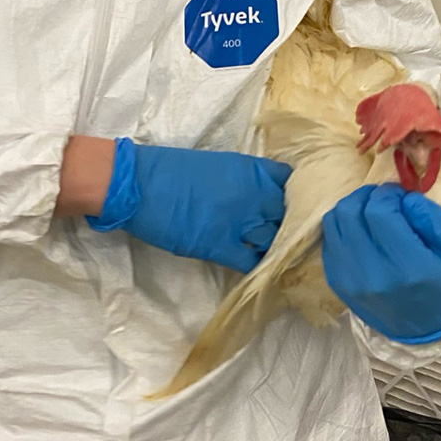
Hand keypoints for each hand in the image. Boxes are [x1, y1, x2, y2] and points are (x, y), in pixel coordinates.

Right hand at [87, 138, 290, 272]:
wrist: (138, 184)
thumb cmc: (170, 171)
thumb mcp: (216, 167)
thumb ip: (242, 182)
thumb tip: (257, 198)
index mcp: (250, 170)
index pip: (293, 183)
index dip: (301, 197)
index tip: (302, 208)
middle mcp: (253, 193)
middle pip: (291, 214)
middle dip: (296, 227)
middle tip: (297, 240)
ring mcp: (240, 221)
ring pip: (277, 240)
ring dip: (280, 250)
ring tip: (283, 260)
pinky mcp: (221, 246)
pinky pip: (253, 262)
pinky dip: (261, 269)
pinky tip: (263, 273)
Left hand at [322, 184, 440, 343]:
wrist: (429, 330)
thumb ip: (436, 219)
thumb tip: (404, 199)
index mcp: (409, 267)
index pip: (379, 212)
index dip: (387, 194)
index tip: (398, 196)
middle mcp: (374, 275)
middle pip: (350, 213)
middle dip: (367, 197)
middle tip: (384, 200)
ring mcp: (351, 281)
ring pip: (334, 222)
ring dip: (352, 209)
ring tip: (371, 212)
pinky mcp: (338, 283)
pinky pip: (329, 240)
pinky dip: (343, 227)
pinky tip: (362, 232)